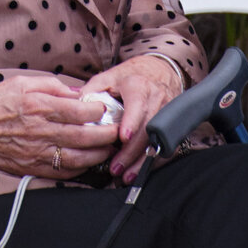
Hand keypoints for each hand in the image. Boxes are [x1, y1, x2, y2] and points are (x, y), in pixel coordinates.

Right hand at [0, 72, 117, 180]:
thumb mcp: (22, 82)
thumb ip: (51, 85)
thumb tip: (75, 93)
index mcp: (39, 106)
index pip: (77, 109)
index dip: (96, 109)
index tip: (104, 107)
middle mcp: (41, 130)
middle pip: (83, 135)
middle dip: (105, 134)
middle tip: (117, 131)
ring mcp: (39, 152)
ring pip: (78, 157)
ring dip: (98, 154)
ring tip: (109, 149)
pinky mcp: (35, 168)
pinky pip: (64, 173)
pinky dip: (81, 170)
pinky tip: (89, 163)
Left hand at [81, 56, 184, 181]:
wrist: (159, 72)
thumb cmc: (131, 77)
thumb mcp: (109, 76)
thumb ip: (92, 90)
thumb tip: (74, 103)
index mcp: (138, 86)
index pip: (137, 105)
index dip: (131, 122)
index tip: (123, 137)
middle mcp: (156, 99)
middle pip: (146, 129)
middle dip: (131, 152)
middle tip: (115, 168)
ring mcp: (167, 113)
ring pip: (158, 141)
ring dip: (142, 161)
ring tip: (126, 175)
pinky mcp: (173, 126)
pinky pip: (166, 148)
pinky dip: (153, 162)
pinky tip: (140, 170)